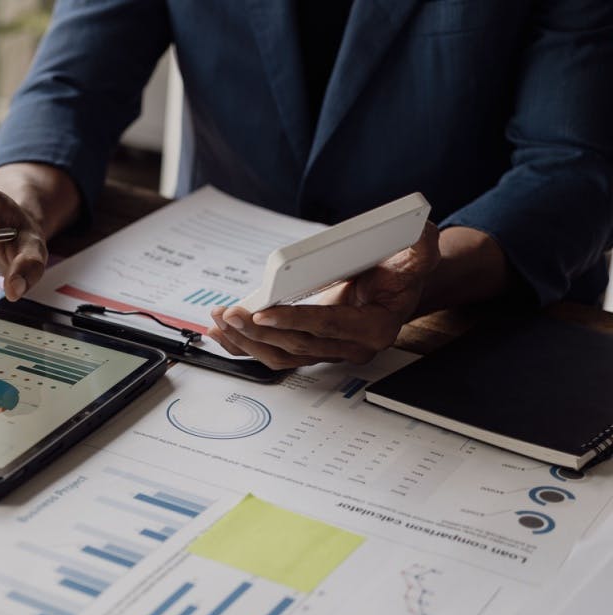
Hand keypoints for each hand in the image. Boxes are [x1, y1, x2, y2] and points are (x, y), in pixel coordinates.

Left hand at [207, 223, 440, 368]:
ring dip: (246, 342)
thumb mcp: (418, 256)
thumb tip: (419, 234)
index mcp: (375, 328)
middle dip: (259, 332)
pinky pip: (274, 354)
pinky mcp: (310, 349)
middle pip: (297, 346)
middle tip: (229, 314)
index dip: (296, 321)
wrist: (397, 289)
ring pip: (281, 356)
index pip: (328, 328)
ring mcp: (328, 351)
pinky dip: (245, 346)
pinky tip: (221, 334)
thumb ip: (421, 249)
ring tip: (219, 322)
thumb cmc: (401, 272)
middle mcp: (350, 347)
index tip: (263, 314)